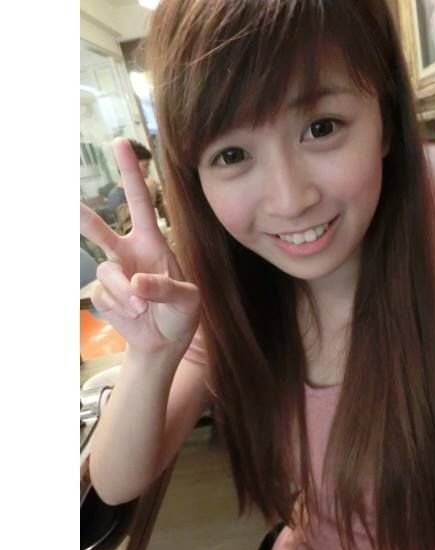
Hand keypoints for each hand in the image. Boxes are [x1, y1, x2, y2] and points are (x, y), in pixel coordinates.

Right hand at [80, 138, 199, 356]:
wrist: (165, 342)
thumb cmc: (182, 313)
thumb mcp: (187, 300)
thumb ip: (166, 288)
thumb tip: (137, 282)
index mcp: (153, 243)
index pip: (140, 202)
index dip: (132, 173)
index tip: (121, 143)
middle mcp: (129, 252)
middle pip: (100, 229)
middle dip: (84, 219)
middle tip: (69, 205)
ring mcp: (114, 273)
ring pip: (106, 272)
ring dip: (125, 291)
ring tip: (143, 307)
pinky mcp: (104, 294)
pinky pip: (103, 295)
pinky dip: (121, 306)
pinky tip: (135, 313)